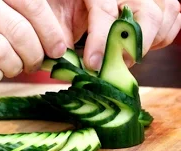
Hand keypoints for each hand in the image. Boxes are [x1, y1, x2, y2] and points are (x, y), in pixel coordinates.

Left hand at [48, 0, 180, 69]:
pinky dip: (162, 36)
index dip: (101, 41)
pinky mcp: (157, 1)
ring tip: (127, 55)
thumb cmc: (65, 3)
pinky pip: (173, 17)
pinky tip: (140, 45)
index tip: (93, 64)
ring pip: (165, 14)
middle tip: (117, 65)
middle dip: (132, 46)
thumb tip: (64, 66)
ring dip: (150, 42)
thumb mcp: (58, 15)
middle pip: (147, 14)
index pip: (106, 12)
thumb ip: (60, 35)